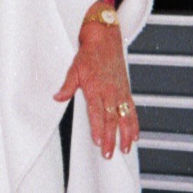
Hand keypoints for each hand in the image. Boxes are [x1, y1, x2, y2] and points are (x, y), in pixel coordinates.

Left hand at [54, 23, 138, 158]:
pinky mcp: (126, 89)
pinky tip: (135, 135)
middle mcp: (110, 91)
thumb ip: (67, 86)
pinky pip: (132, 109)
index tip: (98, 142)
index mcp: (95, 88)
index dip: (98, 129)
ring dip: (126, 134)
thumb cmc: (88, 54)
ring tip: (125, 149)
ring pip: (125, 117)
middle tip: (109, 154)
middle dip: (111, 138)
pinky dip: (134, 123)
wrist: (104, 38)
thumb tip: (57, 98)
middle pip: (111, 119)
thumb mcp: (74, 69)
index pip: (97, 113)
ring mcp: (120, 91)